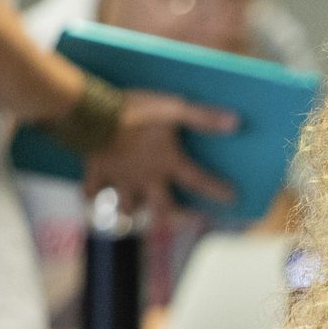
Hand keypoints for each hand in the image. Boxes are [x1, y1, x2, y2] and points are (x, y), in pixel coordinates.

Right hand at [82, 91, 236, 224]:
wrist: (93, 114)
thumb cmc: (136, 111)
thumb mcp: (173, 109)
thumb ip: (203, 118)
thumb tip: (236, 123)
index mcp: (167, 164)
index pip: (199, 181)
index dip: (217, 190)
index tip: (233, 199)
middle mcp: (146, 178)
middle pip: (162, 210)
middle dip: (173, 218)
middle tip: (181, 219)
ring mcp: (121, 179)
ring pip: (127, 209)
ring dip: (132, 211)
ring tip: (135, 211)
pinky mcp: (97, 172)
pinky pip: (92, 192)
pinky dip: (92, 196)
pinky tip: (92, 198)